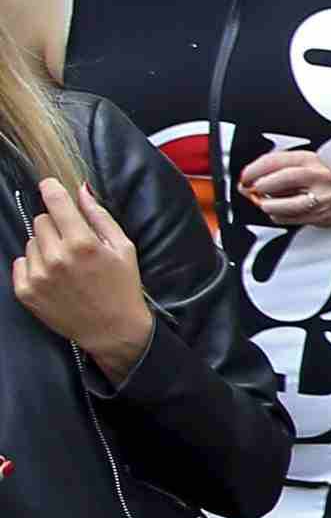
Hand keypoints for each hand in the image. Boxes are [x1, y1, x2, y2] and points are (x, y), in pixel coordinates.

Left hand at [12, 179, 152, 378]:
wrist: (113, 331)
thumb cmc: (122, 287)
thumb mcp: (123, 247)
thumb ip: (99, 216)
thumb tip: (81, 189)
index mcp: (82, 243)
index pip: (54, 200)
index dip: (51, 188)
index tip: (50, 186)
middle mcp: (57, 258)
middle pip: (40, 220)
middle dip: (55, 225)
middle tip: (72, 242)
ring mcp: (39, 276)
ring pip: (31, 241)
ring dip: (45, 247)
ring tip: (65, 264)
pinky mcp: (27, 292)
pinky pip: (20, 262)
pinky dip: (33, 265)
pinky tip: (52, 276)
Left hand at [238, 148, 330, 227]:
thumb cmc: (320, 180)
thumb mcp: (300, 166)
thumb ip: (274, 172)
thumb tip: (248, 182)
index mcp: (309, 160)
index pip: (279, 159)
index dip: (257, 168)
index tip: (245, 176)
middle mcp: (318, 176)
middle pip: (286, 178)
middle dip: (264, 185)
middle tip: (252, 190)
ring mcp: (321, 197)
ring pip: (290, 203)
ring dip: (271, 205)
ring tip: (264, 203)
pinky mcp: (321, 215)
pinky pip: (293, 219)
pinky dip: (279, 216)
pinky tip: (277, 212)